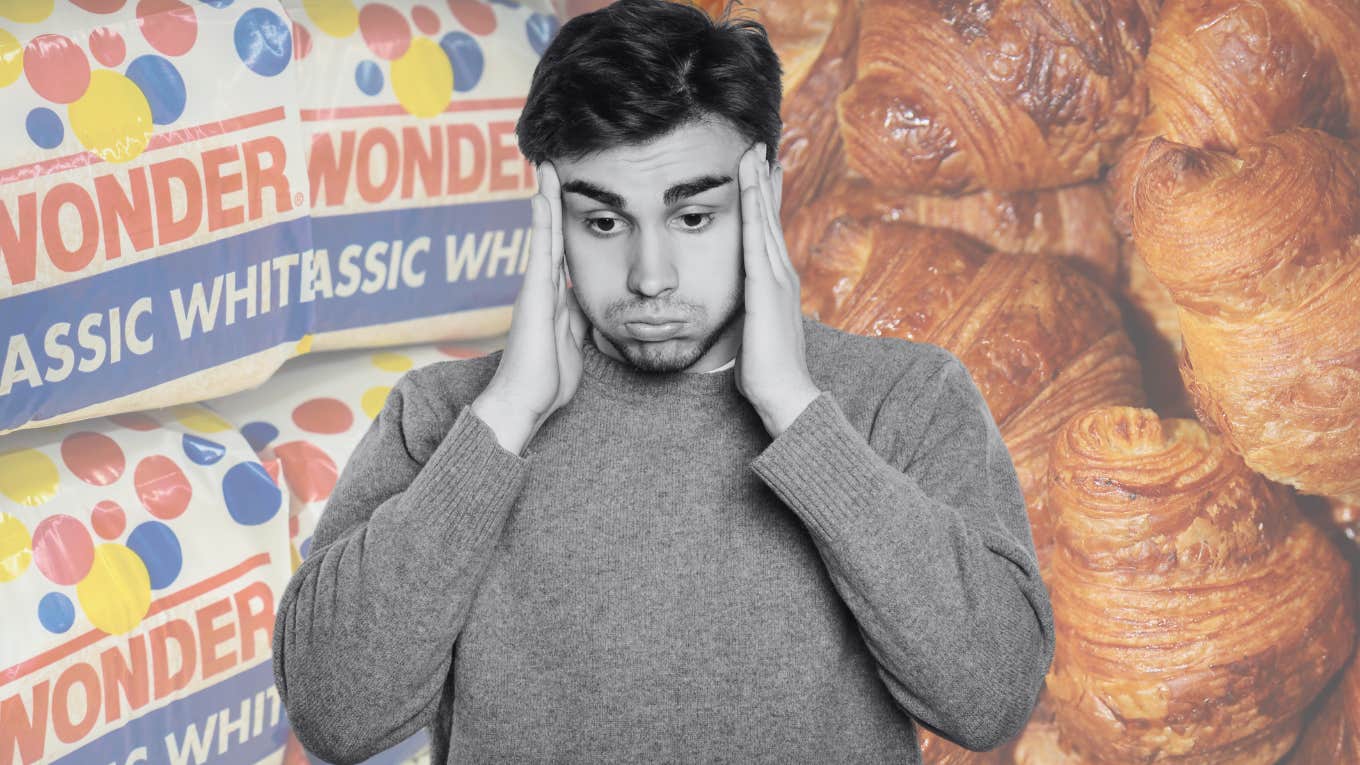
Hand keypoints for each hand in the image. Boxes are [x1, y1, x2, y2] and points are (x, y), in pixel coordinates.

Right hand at [471, 161, 589, 454]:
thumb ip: (577, 320)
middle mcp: (542, 287)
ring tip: (547, 167)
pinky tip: (541, 196)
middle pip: (551, 234)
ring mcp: (536, 288)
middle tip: (551, 165)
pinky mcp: (534, 294)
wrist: (526, 401)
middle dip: (552, 200)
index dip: (564, 222)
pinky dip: (542, 222)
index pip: (561, 251)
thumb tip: (586, 304)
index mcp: (554, 298)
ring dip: (546, 200)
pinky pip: (540, 250)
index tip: (567, 194)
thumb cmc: (548, 379)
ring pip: (545, 234)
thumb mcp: (574, 343)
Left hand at [736, 142, 821, 436]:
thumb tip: (742, 309)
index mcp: (777, 284)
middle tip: (760, 147)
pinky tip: (748, 185)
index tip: (761, 174)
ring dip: (758, 183)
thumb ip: (750, 314)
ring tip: (753, 152)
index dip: (765, 202)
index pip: (769, 234)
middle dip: (765, 181)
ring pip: (765, 219)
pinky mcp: (765, 286)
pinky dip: (753, 207)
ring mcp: (776, 278)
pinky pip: (756, 237)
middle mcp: (781, 274)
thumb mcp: (755, 333)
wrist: (785, 394)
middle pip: (770, 217)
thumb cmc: (767, 372)